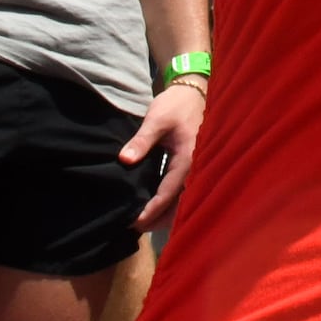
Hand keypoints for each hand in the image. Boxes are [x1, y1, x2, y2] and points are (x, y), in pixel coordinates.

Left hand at [119, 77, 208, 228]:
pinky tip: (156, 205)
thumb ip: (141, 141)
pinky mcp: (191, 165)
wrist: (193, 92)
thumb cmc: (176, 105)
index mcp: (188, 159)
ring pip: (183, 199)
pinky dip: (170, 201)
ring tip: (144, 222)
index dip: (152, 210)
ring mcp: (195, 167)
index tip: (135, 222)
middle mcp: (195, 168)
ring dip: (166, 212)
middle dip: (159, 219)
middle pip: (179, 203)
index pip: (168, 192)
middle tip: (136, 229)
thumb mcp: (156, 119)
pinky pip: (182, 189)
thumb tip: (124, 160)